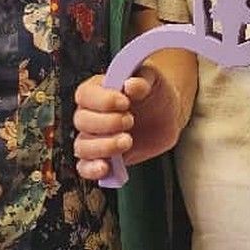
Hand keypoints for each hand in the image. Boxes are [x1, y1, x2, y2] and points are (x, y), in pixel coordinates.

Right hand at [73, 62, 184, 180]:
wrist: (167, 115)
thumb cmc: (155, 92)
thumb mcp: (153, 79)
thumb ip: (142, 80)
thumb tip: (131, 84)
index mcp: (97, 90)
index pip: (84, 95)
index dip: (102, 100)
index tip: (125, 102)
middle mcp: (90, 114)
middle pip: (81, 121)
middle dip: (106, 124)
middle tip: (130, 121)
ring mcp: (94, 137)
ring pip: (82, 146)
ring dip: (103, 147)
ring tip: (127, 141)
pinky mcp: (103, 157)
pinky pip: (85, 167)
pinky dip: (91, 170)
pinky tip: (106, 168)